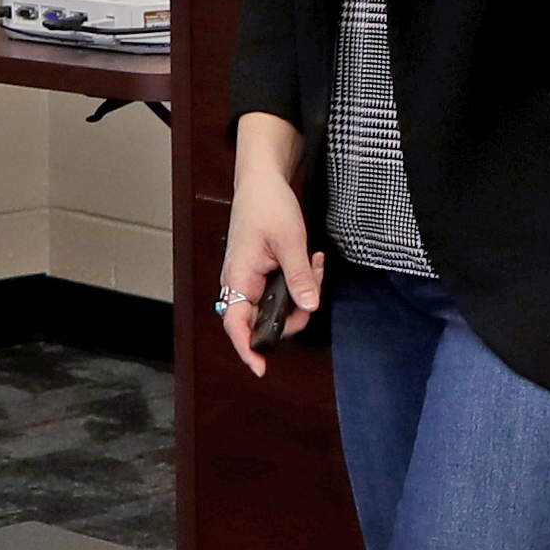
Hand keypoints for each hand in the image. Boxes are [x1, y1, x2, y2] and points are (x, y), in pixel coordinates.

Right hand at [217, 175, 326, 376]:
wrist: (262, 182)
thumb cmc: (267, 205)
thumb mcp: (290, 240)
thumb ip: (299, 276)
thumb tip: (309, 306)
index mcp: (238, 277)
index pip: (235, 324)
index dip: (246, 349)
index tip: (260, 368)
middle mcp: (240, 283)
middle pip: (262, 321)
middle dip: (294, 313)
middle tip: (314, 286)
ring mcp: (250, 279)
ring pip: (276, 307)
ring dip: (300, 294)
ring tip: (314, 265)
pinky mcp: (262, 273)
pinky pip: (281, 292)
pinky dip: (299, 284)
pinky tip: (310, 263)